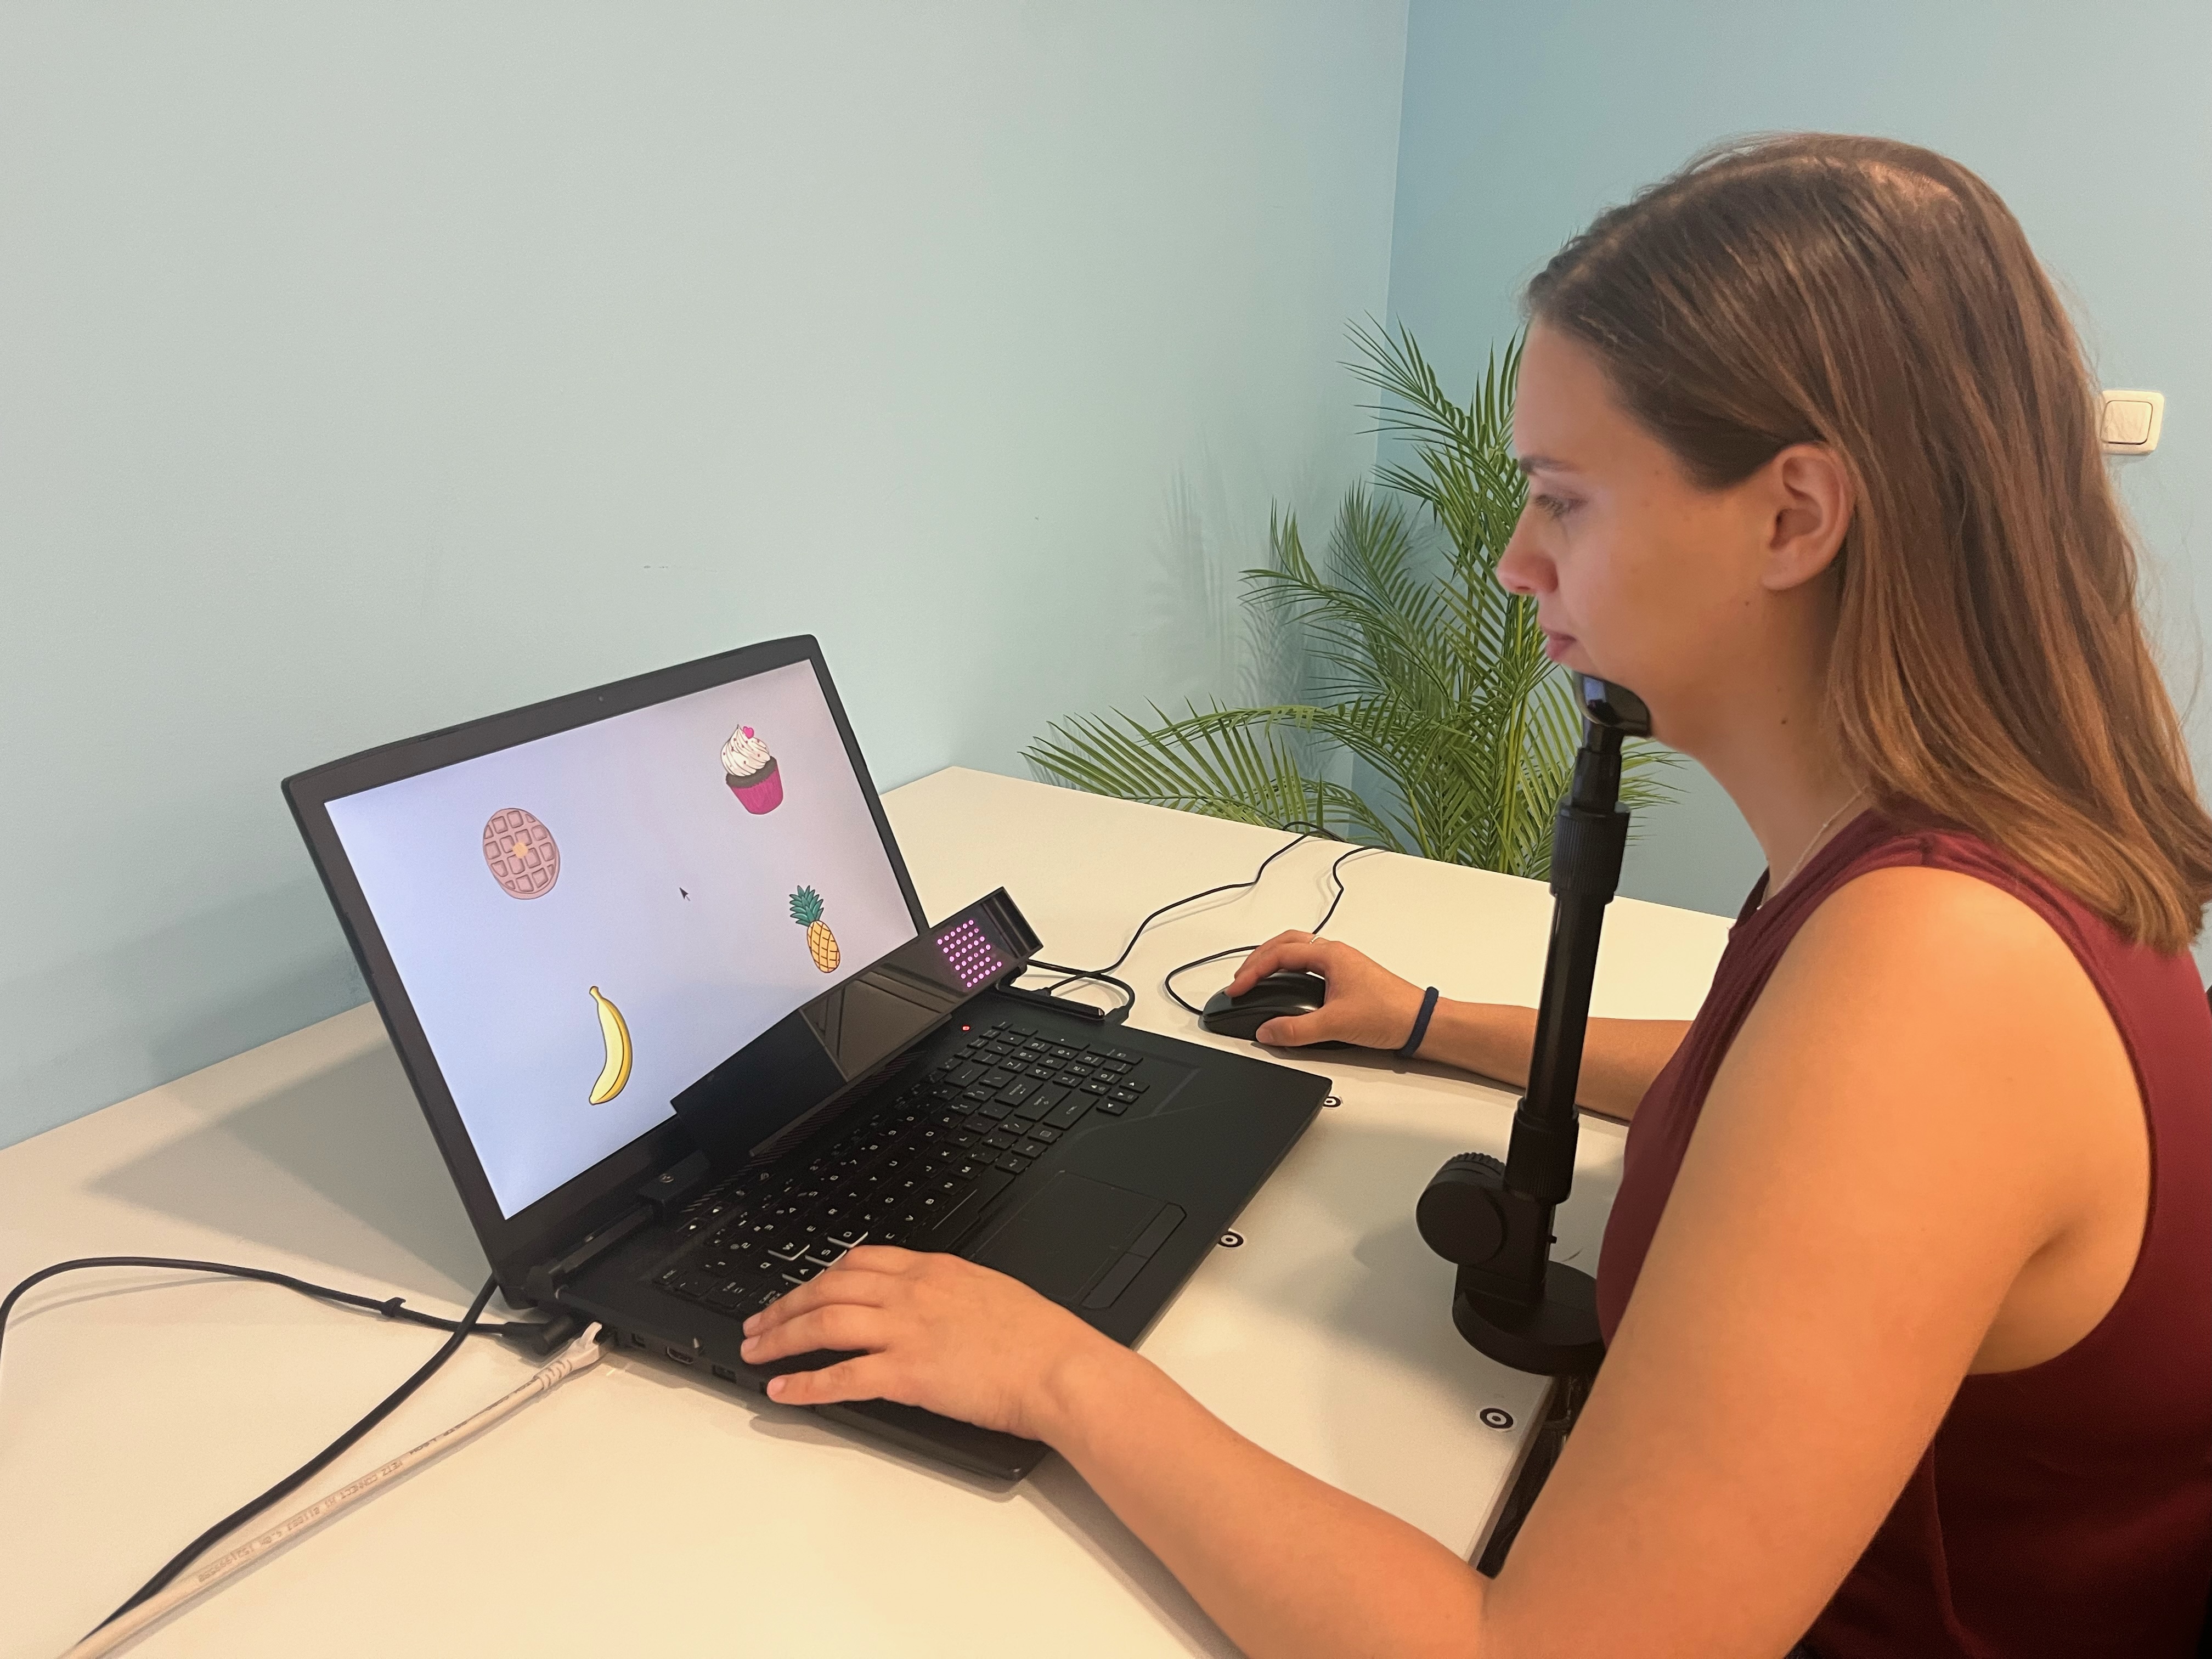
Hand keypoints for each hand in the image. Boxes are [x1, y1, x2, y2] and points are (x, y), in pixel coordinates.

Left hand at [738, 1246, 1127, 1441]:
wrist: (1060, 1368)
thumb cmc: (1041, 1338)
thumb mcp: (991, 1292)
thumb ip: (952, 1293)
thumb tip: (934, 1304)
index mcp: (934, 1270)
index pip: (860, 1261)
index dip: (822, 1275)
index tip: (805, 1288)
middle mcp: (912, 1293)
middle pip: (829, 1288)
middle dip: (786, 1304)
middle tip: (759, 1320)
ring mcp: (906, 1332)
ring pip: (824, 1324)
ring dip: (782, 1336)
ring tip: (755, 1349)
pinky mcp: (906, 1374)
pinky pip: (842, 1377)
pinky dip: (805, 1384)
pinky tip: (783, 1390)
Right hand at [1222, 932, 1427, 1048]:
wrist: (1421, 1023)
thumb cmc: (1391, 1013)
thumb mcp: (1335, 1024)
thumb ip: (1296, 1030)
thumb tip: (1267, 1032)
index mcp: (1330, 955)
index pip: (1279, 955)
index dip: (1252, 972)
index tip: (1237, 989)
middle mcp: (1335, 955)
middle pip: (1285, 944)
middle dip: (1258, 960)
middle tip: (1240, 980)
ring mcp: (1342, 965)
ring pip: (1298, 952)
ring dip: (1273, 962)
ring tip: (1256, 980)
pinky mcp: (1347, 979)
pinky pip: (1309, 966)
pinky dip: (1289, 972)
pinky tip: (1287, 989)